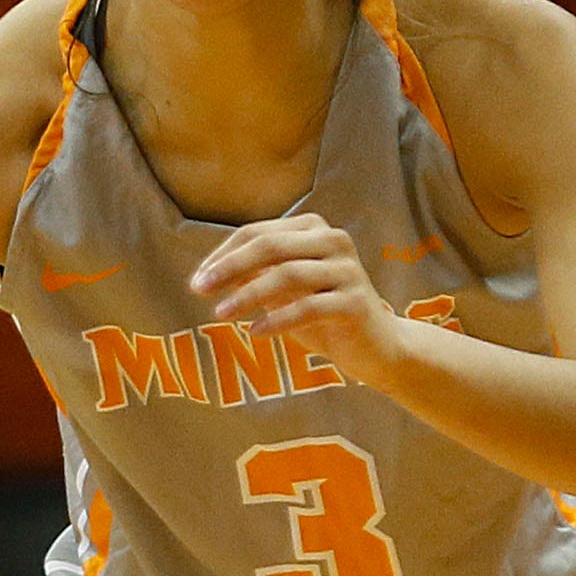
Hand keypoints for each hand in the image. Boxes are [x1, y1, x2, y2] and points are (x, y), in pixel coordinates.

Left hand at [189, 215, 408, 385]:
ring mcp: (347, 270)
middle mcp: (333, 241)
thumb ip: (255, 276)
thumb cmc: (324, 315)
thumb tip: (209, 273)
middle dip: (230, 266)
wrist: (379, 347)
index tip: (197, 280)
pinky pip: (309, 307)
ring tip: (220, 314)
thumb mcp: (284, 292)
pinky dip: (277, 319)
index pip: (257, 233)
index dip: (223, 255)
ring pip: (288, 274)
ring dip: (248, 295)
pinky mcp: (355, 302)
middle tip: (199, 288)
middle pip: (271, 246)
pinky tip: (255, 332)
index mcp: (313, 229)